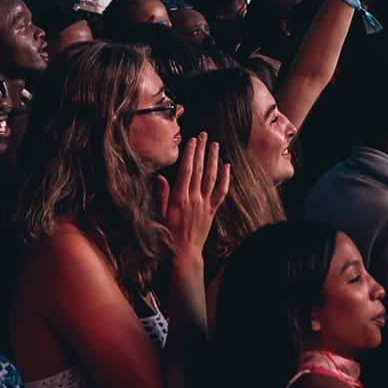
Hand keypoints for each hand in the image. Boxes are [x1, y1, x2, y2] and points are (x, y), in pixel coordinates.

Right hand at [159, 134, 225, 262]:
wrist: (184, 252)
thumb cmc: (168, 234)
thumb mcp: (160, 213)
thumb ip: (162, 195)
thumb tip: (161, 177)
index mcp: (179, 197)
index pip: (186, 170)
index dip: (190, 153)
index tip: (193, 140)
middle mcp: (194, 198)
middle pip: (200, 169)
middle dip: (202, 151)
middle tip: (204, 135)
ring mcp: (204, 204)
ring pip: (211, 177)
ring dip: (213, 160)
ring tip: (215, 145)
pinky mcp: (212, 210)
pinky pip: (221, 192)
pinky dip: (225, 179)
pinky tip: (227, 167)